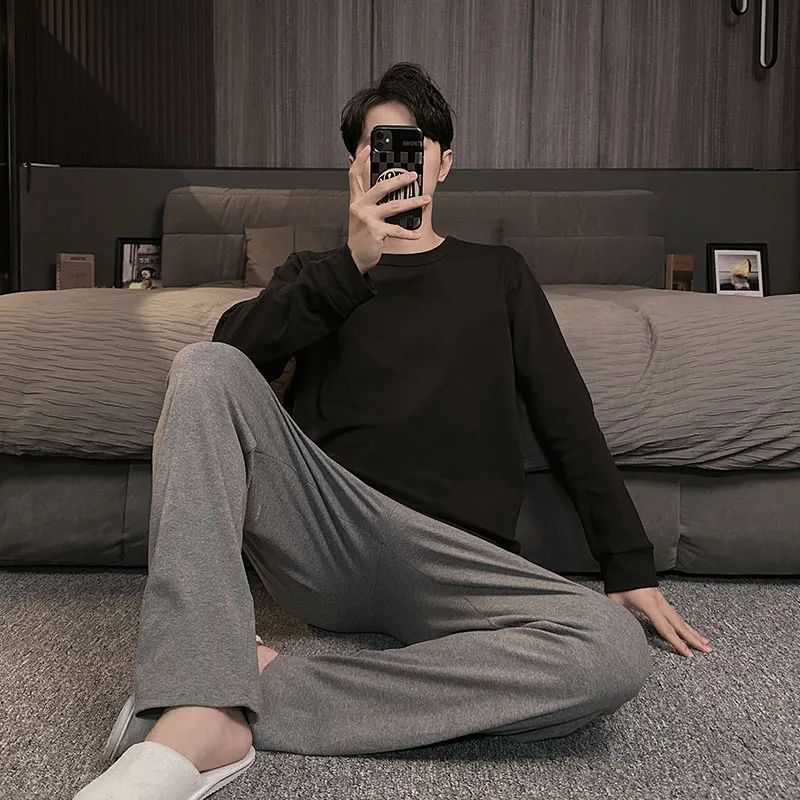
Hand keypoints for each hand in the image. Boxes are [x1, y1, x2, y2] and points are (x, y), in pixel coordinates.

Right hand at [347, 144, 431, 272]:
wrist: (355, 258)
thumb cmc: (361, 236)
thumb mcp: (359, 214)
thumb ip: (364, 198)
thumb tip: (377, 186)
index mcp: (356, 200)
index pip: (354, 175)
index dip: (361, 160)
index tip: (368, 147)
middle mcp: (361, 207)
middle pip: (381, 187)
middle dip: (400, 179)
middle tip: (413, 175)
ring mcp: (368, 219)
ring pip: (394, 206)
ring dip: (413, 202)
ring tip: (426, 199)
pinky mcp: (375, 232)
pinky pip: (396, 230)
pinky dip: (409, 232)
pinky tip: (417, 233)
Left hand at [606, 587, 712, 657]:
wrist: (625, 562)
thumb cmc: (619, 582)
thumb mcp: (615, 600)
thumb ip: (617, 615)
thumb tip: (614, 627)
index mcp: (649, 605)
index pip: (666, 629)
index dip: (677, 643)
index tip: (689, 654)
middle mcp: (659, 603)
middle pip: (679, 625)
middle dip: (694, 639)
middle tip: (707, 651)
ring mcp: (662, 600)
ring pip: (680, 619)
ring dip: (693, 631)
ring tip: (705, 643)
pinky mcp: (660, 598)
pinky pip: (676, 614)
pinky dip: (685, 623)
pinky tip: (690, 629)